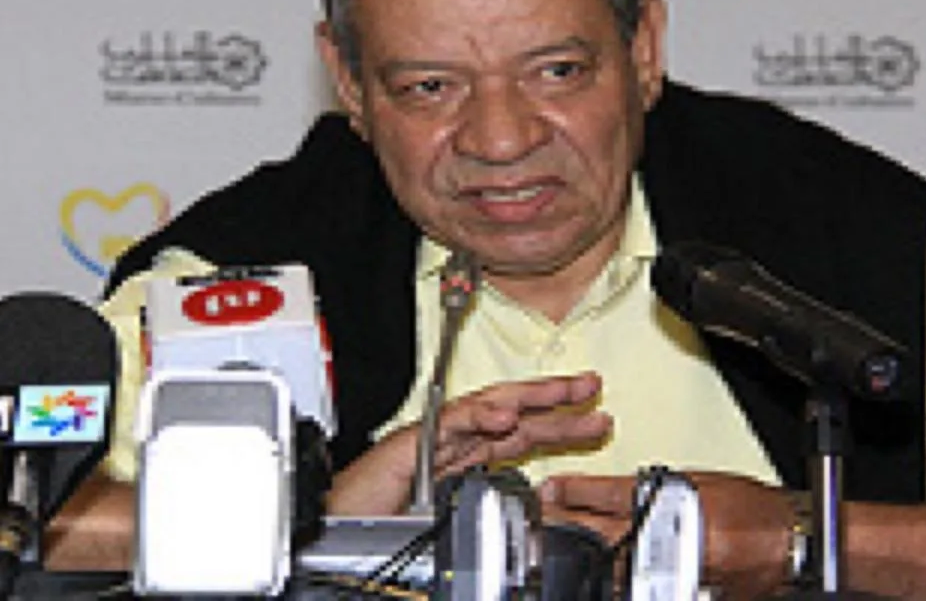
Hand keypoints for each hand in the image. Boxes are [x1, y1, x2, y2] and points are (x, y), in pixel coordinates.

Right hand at [327, 372, 611, 514]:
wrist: (333, 538)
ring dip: (528, 398)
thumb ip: (493, 504)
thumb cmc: (382, 532)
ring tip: (562, 392)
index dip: (556, 422)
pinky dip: (477, 416)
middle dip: (553, 398)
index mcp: (463, 461)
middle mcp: (450, 444)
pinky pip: (446, 424)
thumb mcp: (457, 519)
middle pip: (511, 411)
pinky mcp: (405, 447)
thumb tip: (544, 505)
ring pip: (487, 406)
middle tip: (592, 387)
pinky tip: (504, 415)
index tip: (592, 416)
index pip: (518, 433)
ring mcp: (429, 442)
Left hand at [540, 471, 793, 598]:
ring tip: (558, 550)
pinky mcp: (683, 592)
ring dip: (582, 556)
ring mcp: (675, 569)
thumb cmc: (752, 508)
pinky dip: (613, 583)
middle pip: (602, 531)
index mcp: (674, 498)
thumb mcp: (697, 481)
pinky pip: (636, 589)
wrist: (789, 542)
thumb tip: (606, 494)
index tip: (550, 489)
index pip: (610, 493)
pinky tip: (593, 577)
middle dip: (566, 526)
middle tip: (543, 520)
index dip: (574, 491)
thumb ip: (650, 489)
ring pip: (612, 567)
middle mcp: (672, 535)